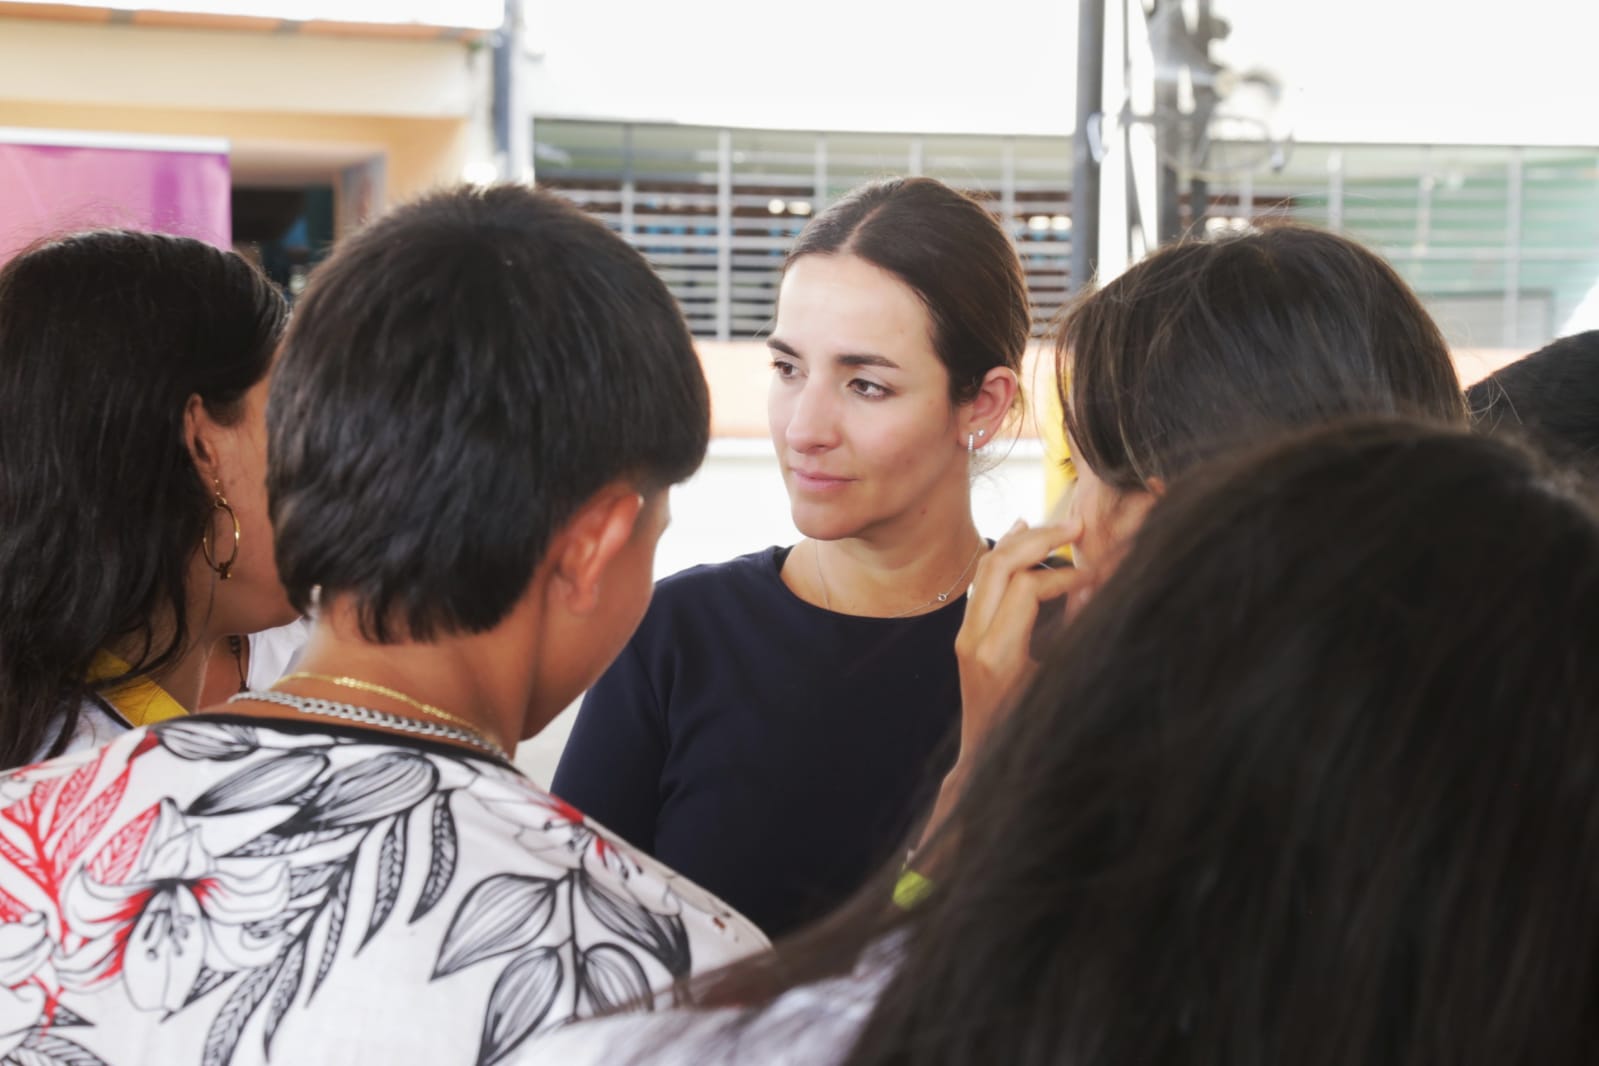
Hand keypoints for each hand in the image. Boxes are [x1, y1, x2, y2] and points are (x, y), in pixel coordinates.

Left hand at [953, 519, 1098, 764]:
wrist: (984, 765)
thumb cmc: (1028, 736)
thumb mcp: (1057, 690)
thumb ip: (1072, 639)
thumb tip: (1094, 589)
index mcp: (997, 655)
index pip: (1027, 586)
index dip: (1065, 574)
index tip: (1094, 577)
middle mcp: (973, 639)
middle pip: (998, 563)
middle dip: (1039, 538)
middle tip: (1076, 525)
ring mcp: (964, 635)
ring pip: (985, 567)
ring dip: (1020, 541)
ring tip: (1055, 524)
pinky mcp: (966, 635)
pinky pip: (981, 583)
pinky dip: (1002, 554)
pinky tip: (1020, 532)